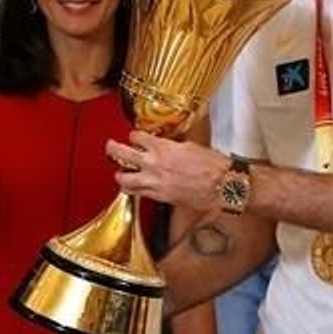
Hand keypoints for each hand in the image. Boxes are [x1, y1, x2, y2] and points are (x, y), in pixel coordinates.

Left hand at [108, 132, 230, 211]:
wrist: (222, 185)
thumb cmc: (212, 165)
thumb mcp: (190, 145)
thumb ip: (172, 144)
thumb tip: (165, 143)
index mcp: (162, 147)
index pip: (136, 137)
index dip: (134, 136)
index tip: (135, 137)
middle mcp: (154, 164)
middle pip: (122, 154)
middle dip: (112, 149)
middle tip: (110, 147)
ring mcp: (155, 182)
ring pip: (124, 179)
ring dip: (119, 175)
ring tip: (119, 173)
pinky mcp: (160, 197)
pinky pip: (138, 194)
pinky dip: (132, 190)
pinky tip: (132, 188)